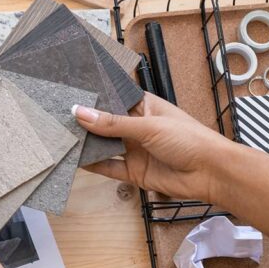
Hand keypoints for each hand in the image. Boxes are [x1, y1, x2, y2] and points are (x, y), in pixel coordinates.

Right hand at [74, 92, 234, 203]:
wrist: (212, 174)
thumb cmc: (190, 140)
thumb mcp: (149, 126)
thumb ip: (113, 123)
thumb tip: (81, 112)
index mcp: (143, 106)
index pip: (113, 97)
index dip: (93, 96)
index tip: (69, 92)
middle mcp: (137, 126)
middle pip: (105, 122)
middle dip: (85, 120)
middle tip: (56, 115)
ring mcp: (135, 150)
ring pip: (104, 144)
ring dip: (87, 142)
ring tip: (61, 136)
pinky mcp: (134, 172)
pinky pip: (109, 167)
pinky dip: (93, 165)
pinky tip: (76, 160)